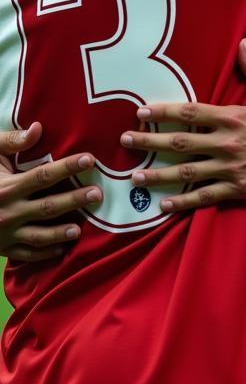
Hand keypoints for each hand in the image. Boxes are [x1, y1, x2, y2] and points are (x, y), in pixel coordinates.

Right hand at [0, 123, 100, 261]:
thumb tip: (38, 129)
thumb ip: (10, 141)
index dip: (68, 167)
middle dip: (73, 200)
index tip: (90, 159)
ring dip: (60, 233)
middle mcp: (7, 212)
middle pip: (47, 206)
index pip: (43, 176)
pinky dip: (43, 254)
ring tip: (80, 228)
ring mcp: (4, 234)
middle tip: (97, 194)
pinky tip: (61, 250)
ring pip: (38, 235)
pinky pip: (24, 254)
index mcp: (5, 188)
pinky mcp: (1, 248)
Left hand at [120, 40, 245, 211]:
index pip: (191, 113)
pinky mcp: (239, 188)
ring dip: (159, 173)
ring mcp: (231, 168)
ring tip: (135, 175)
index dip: (163, 112)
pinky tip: (164, 204)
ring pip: (186, 171)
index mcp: (233, 117)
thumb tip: (242, 43)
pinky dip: (183, 201)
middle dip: (150, 141)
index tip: (141, 111)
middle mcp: (227, 143)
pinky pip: (205, 196)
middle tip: (125, 140)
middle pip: (180, 142)